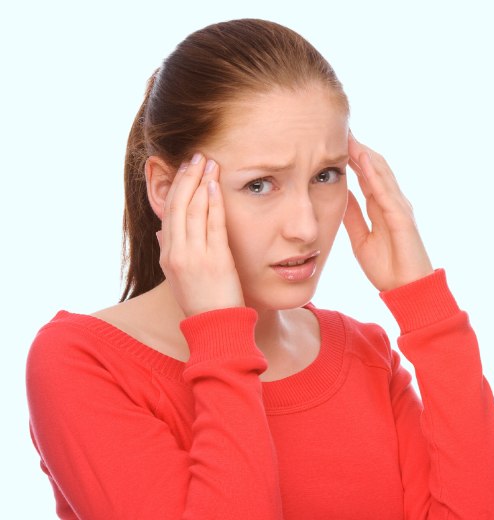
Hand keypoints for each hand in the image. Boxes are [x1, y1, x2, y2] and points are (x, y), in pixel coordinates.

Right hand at [156, 153, 243, 316]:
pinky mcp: (214, 259)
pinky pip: (212, 224)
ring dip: (200, 183)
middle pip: (177, 206)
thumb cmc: (203, 303)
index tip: (184, 169)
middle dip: (186, 178)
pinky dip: (212, 202)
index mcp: (168, 256)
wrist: (215, 327)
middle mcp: (176, 253)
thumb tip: (162, 232)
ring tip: (207, 162)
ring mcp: (194, 256)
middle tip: (195, 156)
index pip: (169, 214)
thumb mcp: (180, 278)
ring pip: (193, 210)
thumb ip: (172, 253)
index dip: (175, 189)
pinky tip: (214, 185)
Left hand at [343, 132, 433, 291]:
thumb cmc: (388, 268)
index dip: (351, 158)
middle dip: (357, 148)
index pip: (365, 175)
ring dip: (364, 153)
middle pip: (374, 167)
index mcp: (382, 207)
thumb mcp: (360, 239)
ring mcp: (399, 207)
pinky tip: (363, 159)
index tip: (333, 142)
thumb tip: (340, 197)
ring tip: (348, 135)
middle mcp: (393, 202)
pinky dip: (374, 173)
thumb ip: (352, 217)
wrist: (406, 290)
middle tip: (339, 129)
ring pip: (381, 172)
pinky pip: (386, 190)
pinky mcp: (402, 217)